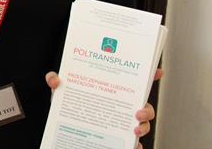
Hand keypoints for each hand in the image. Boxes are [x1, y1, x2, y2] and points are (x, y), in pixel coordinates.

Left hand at [45, 68, 163, 148]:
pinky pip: (132, 145)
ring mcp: (120, 124)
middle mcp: (120, 108)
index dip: (148, 76)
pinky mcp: (118, 140)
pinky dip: (136, 146)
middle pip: (144, 106)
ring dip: (144, 127)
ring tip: (134, 130)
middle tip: (138, 112)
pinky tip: (134, 146)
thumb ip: (56, 82)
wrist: (63, 130)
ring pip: (143, 125)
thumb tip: (53, 78)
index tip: (157, 71)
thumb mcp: (61, 93)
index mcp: (110, 92)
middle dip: (147, 108)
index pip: (133, 82)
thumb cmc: (68, 107)